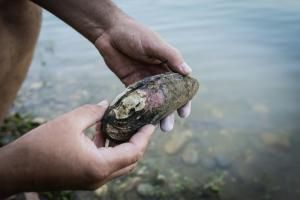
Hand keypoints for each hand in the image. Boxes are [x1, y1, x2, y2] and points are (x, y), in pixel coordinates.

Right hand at [0, 101, 154, 195]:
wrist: (16, 169)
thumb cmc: (40, 145)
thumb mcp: (70, 122)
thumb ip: (93, 112)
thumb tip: (107, 104)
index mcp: (99, 166)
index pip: (133, 152)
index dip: (144, 137)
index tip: (150, 123)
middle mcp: (99, 178)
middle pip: (130, 161)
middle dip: (138, 142)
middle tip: (140, 123)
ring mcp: (92, 181)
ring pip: (119, 164)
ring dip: (123, 145)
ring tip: (121, 124)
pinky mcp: (85, 179)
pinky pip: (106, 165)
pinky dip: (109, 150)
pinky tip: (103, 132)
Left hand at [95, 17, 191, 131]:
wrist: (109, 33)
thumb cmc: (135, 34)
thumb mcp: (154, 44)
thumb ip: (171, 57)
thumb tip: (189, 72)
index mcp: (168, 65)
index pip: (180, 86)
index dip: (184, 100)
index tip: (184, 113)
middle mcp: (158, 75)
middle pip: (167, 98)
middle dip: (169, 112)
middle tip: (167, 127)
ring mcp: (144, 81)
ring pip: (153, 101)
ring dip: (155, 115)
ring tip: (156, 128)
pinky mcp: (131, 84)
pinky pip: (137, 99)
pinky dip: (140, 110)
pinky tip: (141, 121)